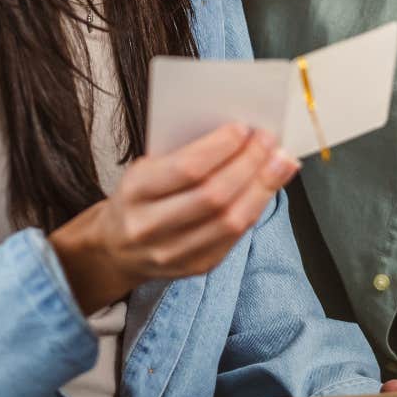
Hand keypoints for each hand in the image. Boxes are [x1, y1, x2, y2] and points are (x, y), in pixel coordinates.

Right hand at [49, 123, 297, 313]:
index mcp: (134, 192)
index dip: (220, 148)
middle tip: (269, 141)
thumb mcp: (146, 167)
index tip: (244, 128)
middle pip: (213, 197)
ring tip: (280, 161)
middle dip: (249, 164)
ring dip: (263, 187)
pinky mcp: (195, 268)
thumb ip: (185, 153)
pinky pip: (235, 238)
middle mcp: (149, 228)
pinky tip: (269, 187)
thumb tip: (242, 134)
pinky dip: (257, 207)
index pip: (186, 169)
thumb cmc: (140, 196)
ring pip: (230, 222)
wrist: (115, 248)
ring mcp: (172, 254)